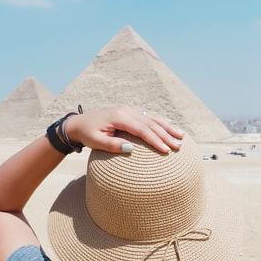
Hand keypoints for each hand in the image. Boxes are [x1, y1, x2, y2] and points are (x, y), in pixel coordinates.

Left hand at [66, 105, 183, 153]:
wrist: (79, 123)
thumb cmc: (88, 134)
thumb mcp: (96, 142)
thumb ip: (113, 145)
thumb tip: (131, 149)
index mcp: (119, 117)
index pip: (142, 130)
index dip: (155, 140)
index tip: (166, 150)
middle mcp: (127, 110)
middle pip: (151, 123)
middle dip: (166, 134)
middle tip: (179, 145)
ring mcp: (129, 109)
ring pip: (153, 117)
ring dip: (168, 126)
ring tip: (181, 135)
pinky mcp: (130, 111)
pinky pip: (149, 115)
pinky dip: (161, 120)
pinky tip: (171, 125)